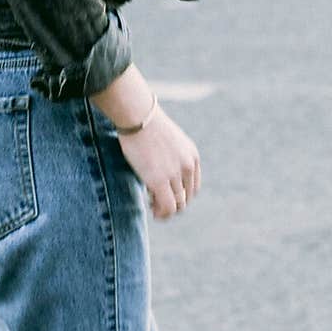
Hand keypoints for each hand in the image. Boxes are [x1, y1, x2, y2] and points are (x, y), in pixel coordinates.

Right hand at [116, 104, 201, 219]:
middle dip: (173, 203)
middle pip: (187, 197)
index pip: (193, 186)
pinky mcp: (159, 181)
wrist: (138, 116)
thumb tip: (160, 174)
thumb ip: (171, 157)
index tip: (166, 195)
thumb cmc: (146, 124)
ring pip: (178, 205)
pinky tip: (152, 210)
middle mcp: (188, 166)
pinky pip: (167, 207)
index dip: (180, 195)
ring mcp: (175, 174)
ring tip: (154, 209)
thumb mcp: (168, 140)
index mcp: (192, 156)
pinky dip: (162, 214)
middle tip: (156, 203)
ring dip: (166, 210)